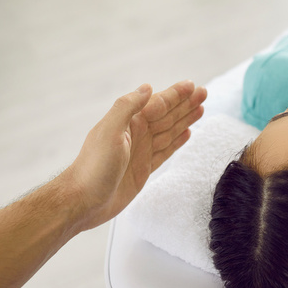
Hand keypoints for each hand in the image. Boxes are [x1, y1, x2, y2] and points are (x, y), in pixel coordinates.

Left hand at [67, 81, 207, 230]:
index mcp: (128, 122)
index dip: (176, 94)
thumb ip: (127, 107)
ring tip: (201, 109)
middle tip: (203, 93)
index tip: (192, 86)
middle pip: (167, 115)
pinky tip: (187, 133)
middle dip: (185, 104)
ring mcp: (141, 151)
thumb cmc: (93, 167)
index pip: (158, 103)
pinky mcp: (144, 168)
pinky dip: (177, 141)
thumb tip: (147, 87)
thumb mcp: (109, 131)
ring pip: (170, 130)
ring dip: (185, 119)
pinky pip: (166, 150)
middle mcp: (136, 134)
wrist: (84, 201)